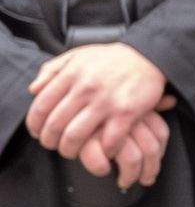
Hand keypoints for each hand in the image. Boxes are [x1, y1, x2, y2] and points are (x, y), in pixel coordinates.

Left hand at [27, 44, 175, 182]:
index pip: (41, 107)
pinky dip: (103, 150)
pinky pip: (108, 140)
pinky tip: (104, 149)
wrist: (149, 56)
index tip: (38, 133)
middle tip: (54, 145)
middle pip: (55, 125)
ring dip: (71, 150)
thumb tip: (33, 90)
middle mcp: (85, 88)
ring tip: (73, 151)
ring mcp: (106, 101)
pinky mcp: (127, 112)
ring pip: (76, 136)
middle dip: (50, 141)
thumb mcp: (78, 55)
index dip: (35, 125)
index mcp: (71, 74)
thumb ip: (52, 69)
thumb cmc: (112, 59)